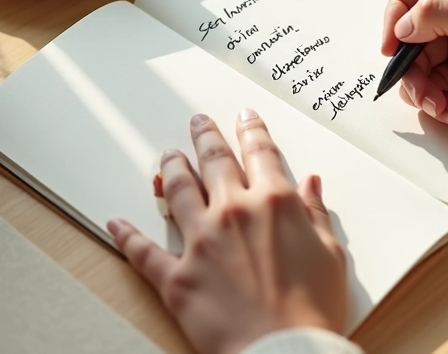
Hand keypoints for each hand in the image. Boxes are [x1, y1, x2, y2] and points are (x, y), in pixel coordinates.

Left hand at [108, 109, 347, 353]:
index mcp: (275, 203)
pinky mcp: (177, 277)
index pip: (260, 153)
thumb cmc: (313, 312)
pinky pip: (144, 251)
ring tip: (168, 155)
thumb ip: (315, 215)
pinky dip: (127, 235)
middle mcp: (234, 212)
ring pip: (177, 190)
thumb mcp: (330, 256)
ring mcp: (201, 242)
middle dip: (206, 137)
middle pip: (214, 162)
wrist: (285, 353)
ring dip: (171, 167)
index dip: (251, 131)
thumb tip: (310, 185)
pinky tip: (117, 222)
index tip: (245, 117)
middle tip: (198, 122)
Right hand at [382, 0, 447, 147]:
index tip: (394, 41)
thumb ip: (441, 14)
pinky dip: (437, 102)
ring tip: (441, 105)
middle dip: (409, 60)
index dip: (397, 9)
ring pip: (416, 60)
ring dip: (422, 87)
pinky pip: (431, 85)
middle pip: (408, 26)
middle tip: (417, 84)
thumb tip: (403, 25)